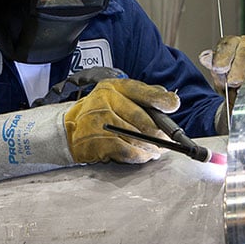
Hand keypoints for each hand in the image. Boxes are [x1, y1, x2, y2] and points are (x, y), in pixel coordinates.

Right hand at [64, 78, 179, 163]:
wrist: (71, 127)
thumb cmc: (101, 111)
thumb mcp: (119, 95)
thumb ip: (144, 95)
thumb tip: (170, 101)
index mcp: (114, 87)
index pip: (141, 91)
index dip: (160, 99)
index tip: (173, 106)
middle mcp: (105, 101)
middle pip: (143, 120)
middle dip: (159, 134)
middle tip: (167, 141)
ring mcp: (99, 122)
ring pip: (136, 138)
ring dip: (151, 148)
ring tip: (156, 150)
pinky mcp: (96, 142)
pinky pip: (126, 151)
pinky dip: (139, 156)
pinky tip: (143, 155)